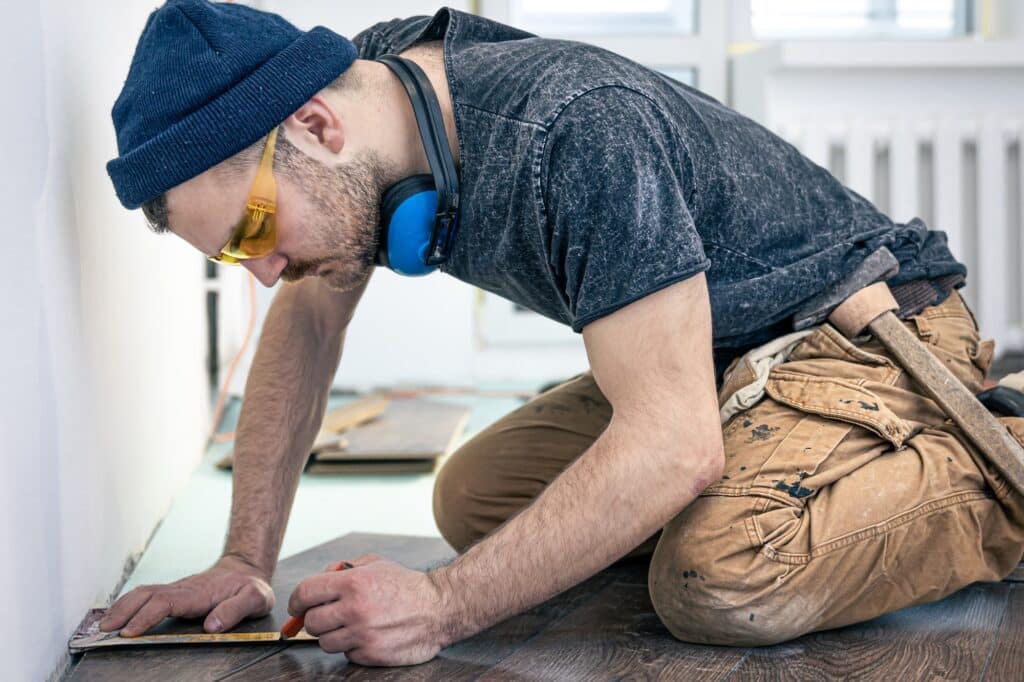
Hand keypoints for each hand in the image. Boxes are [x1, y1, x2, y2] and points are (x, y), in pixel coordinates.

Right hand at [100, 554, 274, 636]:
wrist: (247, 569)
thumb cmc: (251, 587)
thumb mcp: (256, 598)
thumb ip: (236, 610)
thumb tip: (211, 625)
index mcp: (199, 593)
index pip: (166, 602)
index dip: (146, 616)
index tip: (130, 631)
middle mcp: (183, 589)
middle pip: (146, 595)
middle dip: (123, 611)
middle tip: (104, 631)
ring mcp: (176, 589)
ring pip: (143, 593)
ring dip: (121, 607)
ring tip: (103, 626)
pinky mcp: (174, 593)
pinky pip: (146, 596)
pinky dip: (127, 604)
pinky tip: (116, 616)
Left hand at [288, 554, 449, 665]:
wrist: (438, 608)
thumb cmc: (406, 585)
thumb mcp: (375, 564)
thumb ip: (344, 569)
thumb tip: (318, 583)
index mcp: (353, 583)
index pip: (305, 593)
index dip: (296, 601)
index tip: (297, 607)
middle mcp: (355, 609)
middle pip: (311, 622)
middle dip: (315, 619)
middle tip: (327, 616)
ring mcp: (362, 634)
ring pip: (325, 642)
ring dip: (333, 635)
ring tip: (351, 625)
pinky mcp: (371, 654)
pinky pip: (346, 654)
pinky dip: (352, 647)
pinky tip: (367, 635)